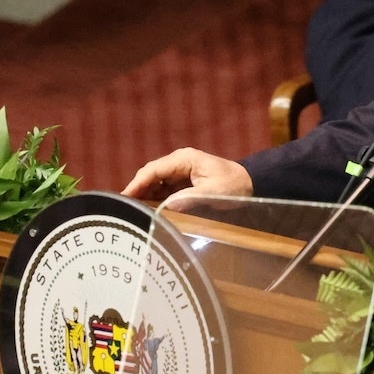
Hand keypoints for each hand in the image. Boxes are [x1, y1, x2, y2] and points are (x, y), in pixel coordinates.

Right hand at [123, 148, 253, 201]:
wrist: (250, 183)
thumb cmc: (234, 185)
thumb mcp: (214, 191)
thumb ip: (191, 197)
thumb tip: (169, 206)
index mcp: (184, 159)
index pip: (153, 170)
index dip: (137, 184)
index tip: (124, 197)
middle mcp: (178, 163)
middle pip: (150, 176)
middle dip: (138, 191)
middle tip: (124, 209)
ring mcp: (180, 173)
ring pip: (155, 184)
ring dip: (146, 197)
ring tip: (133, 213)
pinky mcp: (183, 183)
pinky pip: (164, 191)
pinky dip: (156, 200)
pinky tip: (149, 212)